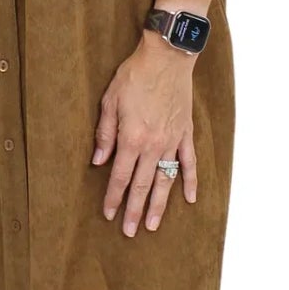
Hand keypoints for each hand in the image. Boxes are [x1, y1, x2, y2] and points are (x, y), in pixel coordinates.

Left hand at [91, 33, 197, 232]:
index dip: (114, 197)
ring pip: (165, 180)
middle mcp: (153, 145)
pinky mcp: (185, 134)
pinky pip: (189, 163)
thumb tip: (99, 161)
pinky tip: (189, 199)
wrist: (167, 58)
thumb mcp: (110, 101)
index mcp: (132, 138)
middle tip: (130, 232)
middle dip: (134, 210)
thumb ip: (105, 134)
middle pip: (142, 185)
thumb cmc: (134, 76)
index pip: (120, 176)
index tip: (109, 215)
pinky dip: (190, 181)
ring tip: (152, 224)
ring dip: (158, 204)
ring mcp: (172, 141)